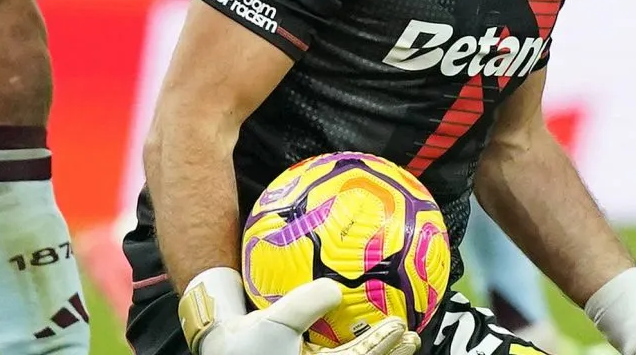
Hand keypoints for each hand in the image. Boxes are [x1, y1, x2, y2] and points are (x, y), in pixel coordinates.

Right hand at [186, 273, 413, 354]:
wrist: (223, 350)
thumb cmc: (248, 343)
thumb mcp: (275, 321)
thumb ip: (306, 303)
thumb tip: (335, 289)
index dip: (383, 344)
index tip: (402, 325)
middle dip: (391, 354)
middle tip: (412, 337)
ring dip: (379, 351)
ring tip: (401, 337)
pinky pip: (340, 354)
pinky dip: (358, 343)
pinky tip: (362, 327)